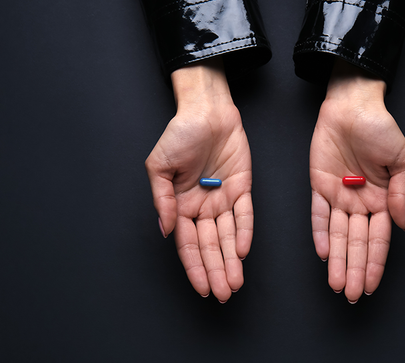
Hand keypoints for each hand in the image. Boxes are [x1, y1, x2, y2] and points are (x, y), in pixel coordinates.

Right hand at [145, 58, 252, 302]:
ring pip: (228, 236)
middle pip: (210, 245)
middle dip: (216, 270)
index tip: (202, 288)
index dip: (195, 266)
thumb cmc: (180, 134)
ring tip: (235, 282)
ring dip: (231, 259)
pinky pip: (244, 214)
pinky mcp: (242, 187)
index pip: (188, 243)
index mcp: (180, 204)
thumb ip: (163, 200)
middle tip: (224, 293)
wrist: (206, 111)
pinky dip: (244, 232)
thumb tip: (165, 229)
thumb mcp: (159, 166)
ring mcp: (222, 198)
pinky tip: (243, 251)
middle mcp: (202, 206)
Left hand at [309, 59, 404, 302]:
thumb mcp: (403, 159)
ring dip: (337, 259)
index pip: (378, 238)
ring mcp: (339, 195)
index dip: (374, 262)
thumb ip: (401, 193)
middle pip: (357, 242)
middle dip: (354, 269)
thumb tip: (402, 223)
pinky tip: (322, 253)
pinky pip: (317, 214)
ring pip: (337, 234)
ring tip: (336, 283)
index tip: (370, 285)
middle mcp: (360, 201)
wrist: (353, 105)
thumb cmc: (381, 128)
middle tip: (350, 294)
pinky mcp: (319, 185)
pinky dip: (319, 233)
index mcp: (383, 198)